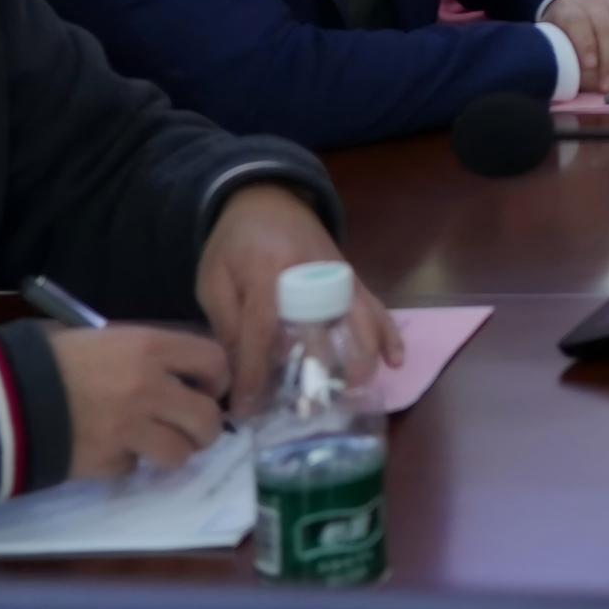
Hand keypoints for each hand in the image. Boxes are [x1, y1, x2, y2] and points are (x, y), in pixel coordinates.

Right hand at [48, 326, 229, 482]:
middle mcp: (150, 388)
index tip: (208, 388)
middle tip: (191, 428)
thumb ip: (146, 356)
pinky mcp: (108, 462)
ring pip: (180, 453)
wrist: (5, 397)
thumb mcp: (105, 340)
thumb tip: (178, 375)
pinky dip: (126, 462)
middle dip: (204, 428)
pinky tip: (107, 449)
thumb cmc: (53, 359)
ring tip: (155, 445)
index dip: (217, 379)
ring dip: (172, 451)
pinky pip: (134, 467)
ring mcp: (130, 429)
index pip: (215, 362)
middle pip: (207, 418)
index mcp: (150, 348)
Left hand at [196, 181, 394, 396]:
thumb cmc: (234, 243)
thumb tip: (238, 373)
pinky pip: (375, 304)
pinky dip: (388, 332)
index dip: (253, 373)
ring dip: (360, 355)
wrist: (266, 198)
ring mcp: (337, 274)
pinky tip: (395, 361)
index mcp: (265, 271)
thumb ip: (226, 322)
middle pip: (320, 325)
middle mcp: (309, 273)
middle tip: (310, 410)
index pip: (261, 331)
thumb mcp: (213, 279)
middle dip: (317, 371)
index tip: (247, 410)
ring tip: (355, 390)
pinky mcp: (352, 276)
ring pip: (357, 317)